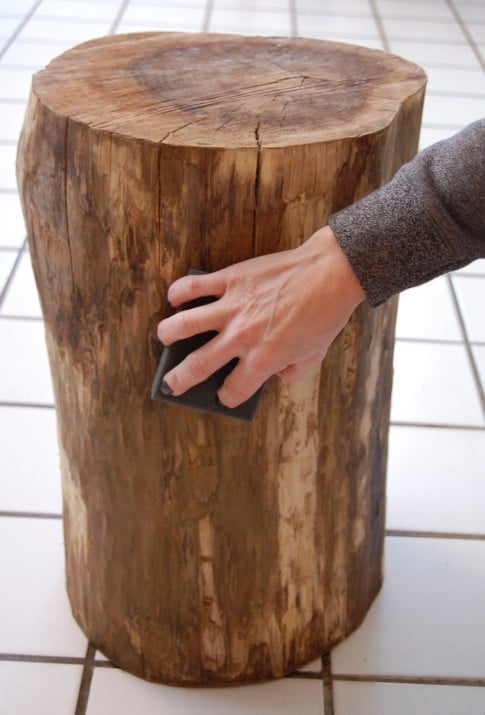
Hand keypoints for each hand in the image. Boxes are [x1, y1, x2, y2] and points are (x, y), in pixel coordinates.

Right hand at [157, 226, 364, 407]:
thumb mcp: (313, 356)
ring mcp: (233, 307)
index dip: (228, 396)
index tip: (225, 394)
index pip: (233, 390)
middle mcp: (242, 337)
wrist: (330, 274)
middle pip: (197, 366)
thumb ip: (291, 373)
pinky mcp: (231, 279)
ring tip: (166, 337)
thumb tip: (274, 374)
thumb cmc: (325, 315)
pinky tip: (175, 299)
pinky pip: (194, 287)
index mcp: (263, 360)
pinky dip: (178, 293)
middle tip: (170, 384)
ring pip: (184, 325)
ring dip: (168, 334)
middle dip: (178, 380)